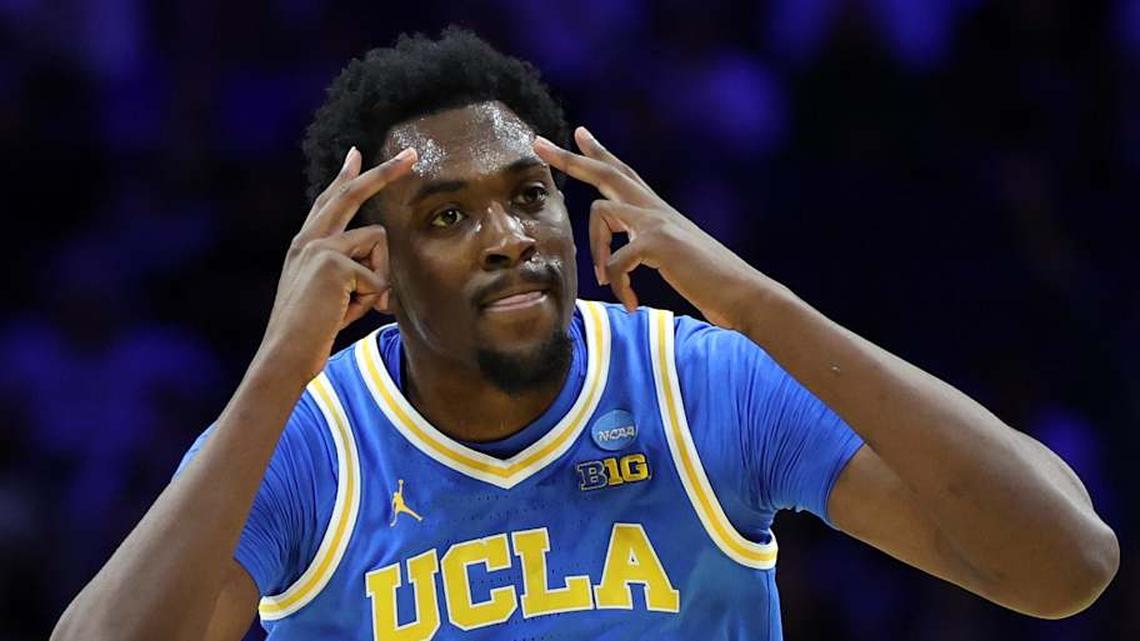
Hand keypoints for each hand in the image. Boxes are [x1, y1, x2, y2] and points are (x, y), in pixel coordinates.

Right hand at [259, 146, 416, 380]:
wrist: (285, 354)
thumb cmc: (312, 333)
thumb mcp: (333, 296)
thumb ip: (352, 274)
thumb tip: (382, 273)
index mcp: (305, 245)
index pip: (329, 201)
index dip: (345, 176)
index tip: (356, 153)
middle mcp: (308, 239)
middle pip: (351, 193)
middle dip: (384, 172)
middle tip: (411, 155)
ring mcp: (318, 248)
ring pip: (378, 243)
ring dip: (378, 279)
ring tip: (353, 306)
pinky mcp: (333, 263)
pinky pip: (377, 277)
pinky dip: (370, 301)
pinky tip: (344, 313)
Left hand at [534, 128, 764, 328]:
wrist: (744, 294)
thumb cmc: (710, 283)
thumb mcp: (673, 258)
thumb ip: (647, 247)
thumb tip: (621, 256)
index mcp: (658, 211)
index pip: (624, 173)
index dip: (600, 153)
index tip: (578, 133)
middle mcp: (657, 208)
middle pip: (606, 172)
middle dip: (570, 159)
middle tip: (538, 144)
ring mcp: (658, 221)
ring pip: (600, 213)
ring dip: (595, 252)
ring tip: (606, 282)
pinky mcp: (658, 243)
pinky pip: (616, 260)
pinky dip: (618, 284)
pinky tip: (630, 302)